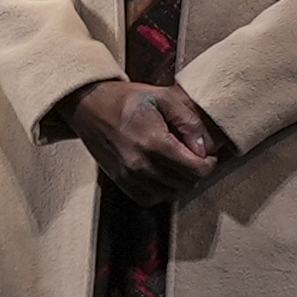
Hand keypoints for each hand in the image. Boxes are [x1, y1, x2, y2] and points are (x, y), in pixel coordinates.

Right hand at [65, 79, 226, 204]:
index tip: (206, 152)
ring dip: (179, 181)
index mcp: (155, 143)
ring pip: (170, 194)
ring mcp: (128, 176)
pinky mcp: (119, 181)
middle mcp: (141, 165)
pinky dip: (160, 190)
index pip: (197, 170)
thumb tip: (207, 147)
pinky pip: (150, 198)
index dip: (209, 163)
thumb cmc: (126, 99)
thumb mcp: (163, 97)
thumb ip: (190, 121)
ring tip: (176, 163)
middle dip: (196, 170)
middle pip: (186, 183)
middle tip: (192, 154)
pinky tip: (160, 173)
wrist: (87, 106)